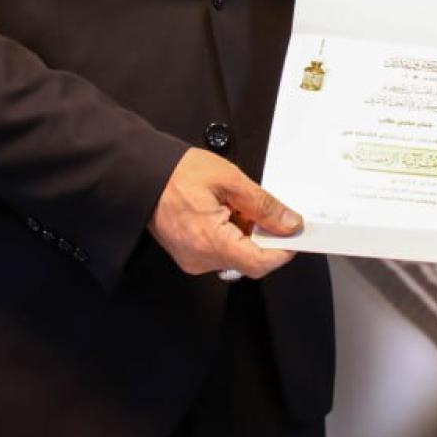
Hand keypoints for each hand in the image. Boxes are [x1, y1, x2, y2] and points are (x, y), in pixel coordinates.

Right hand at [149, 148, 301, 279]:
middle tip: (259, 206)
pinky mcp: (189, 256)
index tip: (294, 233)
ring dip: (246, 233)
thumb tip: (289, 223)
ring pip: (237, 256)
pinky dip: (231, 234)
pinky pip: (221, 252)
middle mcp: (201, 259)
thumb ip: (263, 205)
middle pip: (250, 260)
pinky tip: (223, 211)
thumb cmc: (177, 174)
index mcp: (210, 241)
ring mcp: (193, 260)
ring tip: (234, 203)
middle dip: (262, 235)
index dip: (283, 250)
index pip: (260, 263)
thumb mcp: (229, 179)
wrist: (141, 176)